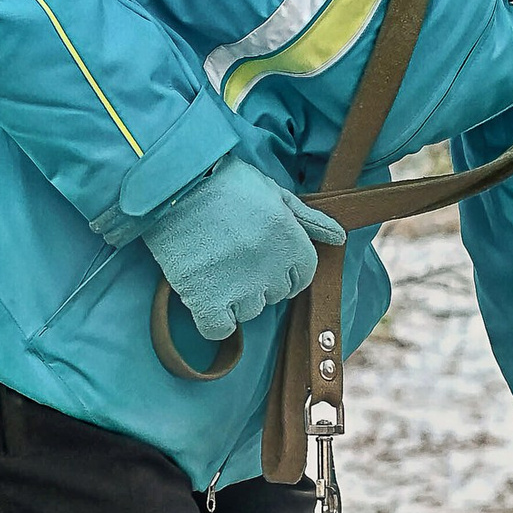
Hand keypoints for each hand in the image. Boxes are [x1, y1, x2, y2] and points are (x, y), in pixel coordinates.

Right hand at [143, 155, 343, 343]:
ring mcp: (239, 286)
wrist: (174, 183)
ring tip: (214, 267)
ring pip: (249, 311)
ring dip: (234, 298)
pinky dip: (213, 320)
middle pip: (275, 295)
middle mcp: (270, 267)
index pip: (302, 276)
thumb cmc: (226, 183)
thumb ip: (309, 220)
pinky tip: (205, 298)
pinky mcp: (206, 298)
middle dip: (259, 281)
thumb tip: (339, 237)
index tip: (262, 259)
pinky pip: (219, 329)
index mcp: (289, 240)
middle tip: (232, 256)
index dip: (284, 271)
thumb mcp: (275, 193)